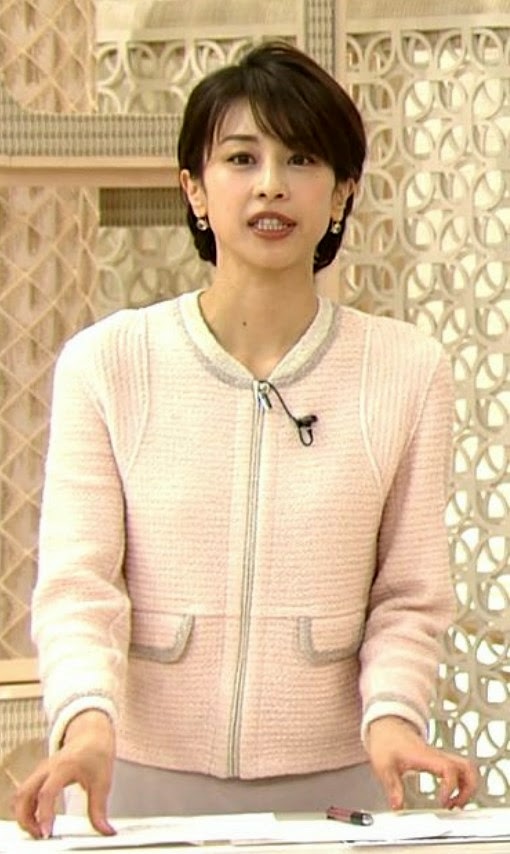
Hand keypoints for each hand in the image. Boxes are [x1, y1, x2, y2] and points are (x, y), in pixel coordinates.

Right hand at [13, 709, 115, 838]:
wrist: (92, 735)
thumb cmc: (96, 753)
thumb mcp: (102, 782)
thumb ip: (99, 809)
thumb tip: (104, 829)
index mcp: (63, 767)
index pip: (46, 793)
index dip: (44, 814)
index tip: (46, 831)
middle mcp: (47, 768)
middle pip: (24, 793)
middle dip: (25, 817)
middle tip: (39, 834)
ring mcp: (41, 771)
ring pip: (21, 794)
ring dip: (23, 814)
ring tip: (38, 830)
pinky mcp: (39, 775)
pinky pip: (24, 793)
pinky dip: (25, 808)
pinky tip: (37, 820)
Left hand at [366, 716, 477, 809]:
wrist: (387, 726)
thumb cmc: (387, 742)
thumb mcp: (384, 765)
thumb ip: (392, 786)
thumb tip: (398, 805)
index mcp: (425, 756)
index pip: (448, 768)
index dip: (450, 787)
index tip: (442, 802)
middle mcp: (437, 756)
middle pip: (467, 767)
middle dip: (468, 790)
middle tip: (455, 805)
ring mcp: (441, 757)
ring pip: (467, 768)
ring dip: (467, 788)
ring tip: (455, 804)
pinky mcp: (440, 760)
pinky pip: (460, 771)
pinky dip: (462, 785)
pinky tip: (450, 796)